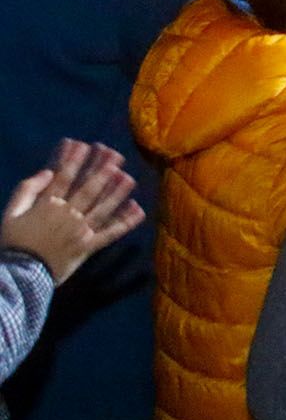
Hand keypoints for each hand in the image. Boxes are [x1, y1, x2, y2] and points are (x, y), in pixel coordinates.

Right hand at [2, 141, 144, 283]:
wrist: (20, 274)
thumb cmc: (13, 243)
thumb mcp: (11, 213)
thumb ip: (27, 190)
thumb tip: (47, 171)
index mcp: (49, 205)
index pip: (64, 177)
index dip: (75, 160)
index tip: (84, 145)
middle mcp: (69, 215)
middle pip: (89, 188)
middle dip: (102, 170)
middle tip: (116, 155)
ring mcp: (81, 230)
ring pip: (103, 207)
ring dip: (118, 191)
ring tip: (130, 177)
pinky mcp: (89, 247)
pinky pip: (110, 233)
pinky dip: (126, 222)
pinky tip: (138, 210)